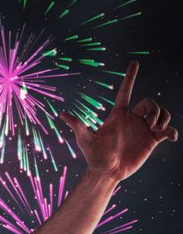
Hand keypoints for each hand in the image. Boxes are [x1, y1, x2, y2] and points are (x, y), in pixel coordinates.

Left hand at [58, 61, 177, 181]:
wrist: (107, 172)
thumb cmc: (94, 156)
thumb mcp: (85, 139)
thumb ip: (77, 125)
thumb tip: (62, 114)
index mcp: (118, 115)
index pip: (125, 91)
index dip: (130, 77)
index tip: (134, 62)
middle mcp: (132, 119)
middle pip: (150, 103)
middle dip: (154, 109)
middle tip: (149, 124)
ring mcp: (143, 129)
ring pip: (162, 113)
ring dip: (164, 118)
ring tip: (156, 130)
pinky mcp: (152, 141)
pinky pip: (168, 131)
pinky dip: (173, 131)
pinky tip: (170, 137)